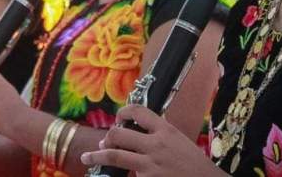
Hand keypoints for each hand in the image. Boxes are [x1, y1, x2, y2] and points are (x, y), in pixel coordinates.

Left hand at [79, 105, 216, 176]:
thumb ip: (159, 134)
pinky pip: (128, 175)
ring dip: (98, 156)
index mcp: (165, 130)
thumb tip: (137, 132)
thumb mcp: (179, 141)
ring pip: (114, 156)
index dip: (123, 112)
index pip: (138, 111)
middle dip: (108, 137)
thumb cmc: (194, 164)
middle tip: (103, 142)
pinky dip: (122, 175)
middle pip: (119, 134)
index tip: (118, 118)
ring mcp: (149, 165)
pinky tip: (115, 175)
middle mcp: (155, 145)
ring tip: (87, 157)